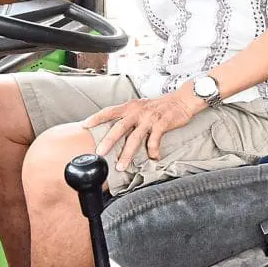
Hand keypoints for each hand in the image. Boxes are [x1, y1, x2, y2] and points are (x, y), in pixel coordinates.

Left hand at [84, 91, 202, 171]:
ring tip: (121, 166)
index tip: (84, 125)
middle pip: (120, 127)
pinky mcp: (162, 124)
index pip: (110, 111)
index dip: (97, 118)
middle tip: (99, 152)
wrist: (182, 100)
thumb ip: (129, 117)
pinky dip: (153, 151)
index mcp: (130, 107)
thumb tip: (115, 130)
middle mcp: (138, 112)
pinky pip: (154, 140)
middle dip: (109, 141)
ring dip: (127, 153)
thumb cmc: (160, 106)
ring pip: (135, 138)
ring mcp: (150, 118)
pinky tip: (153, 157)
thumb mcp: (141, 107)